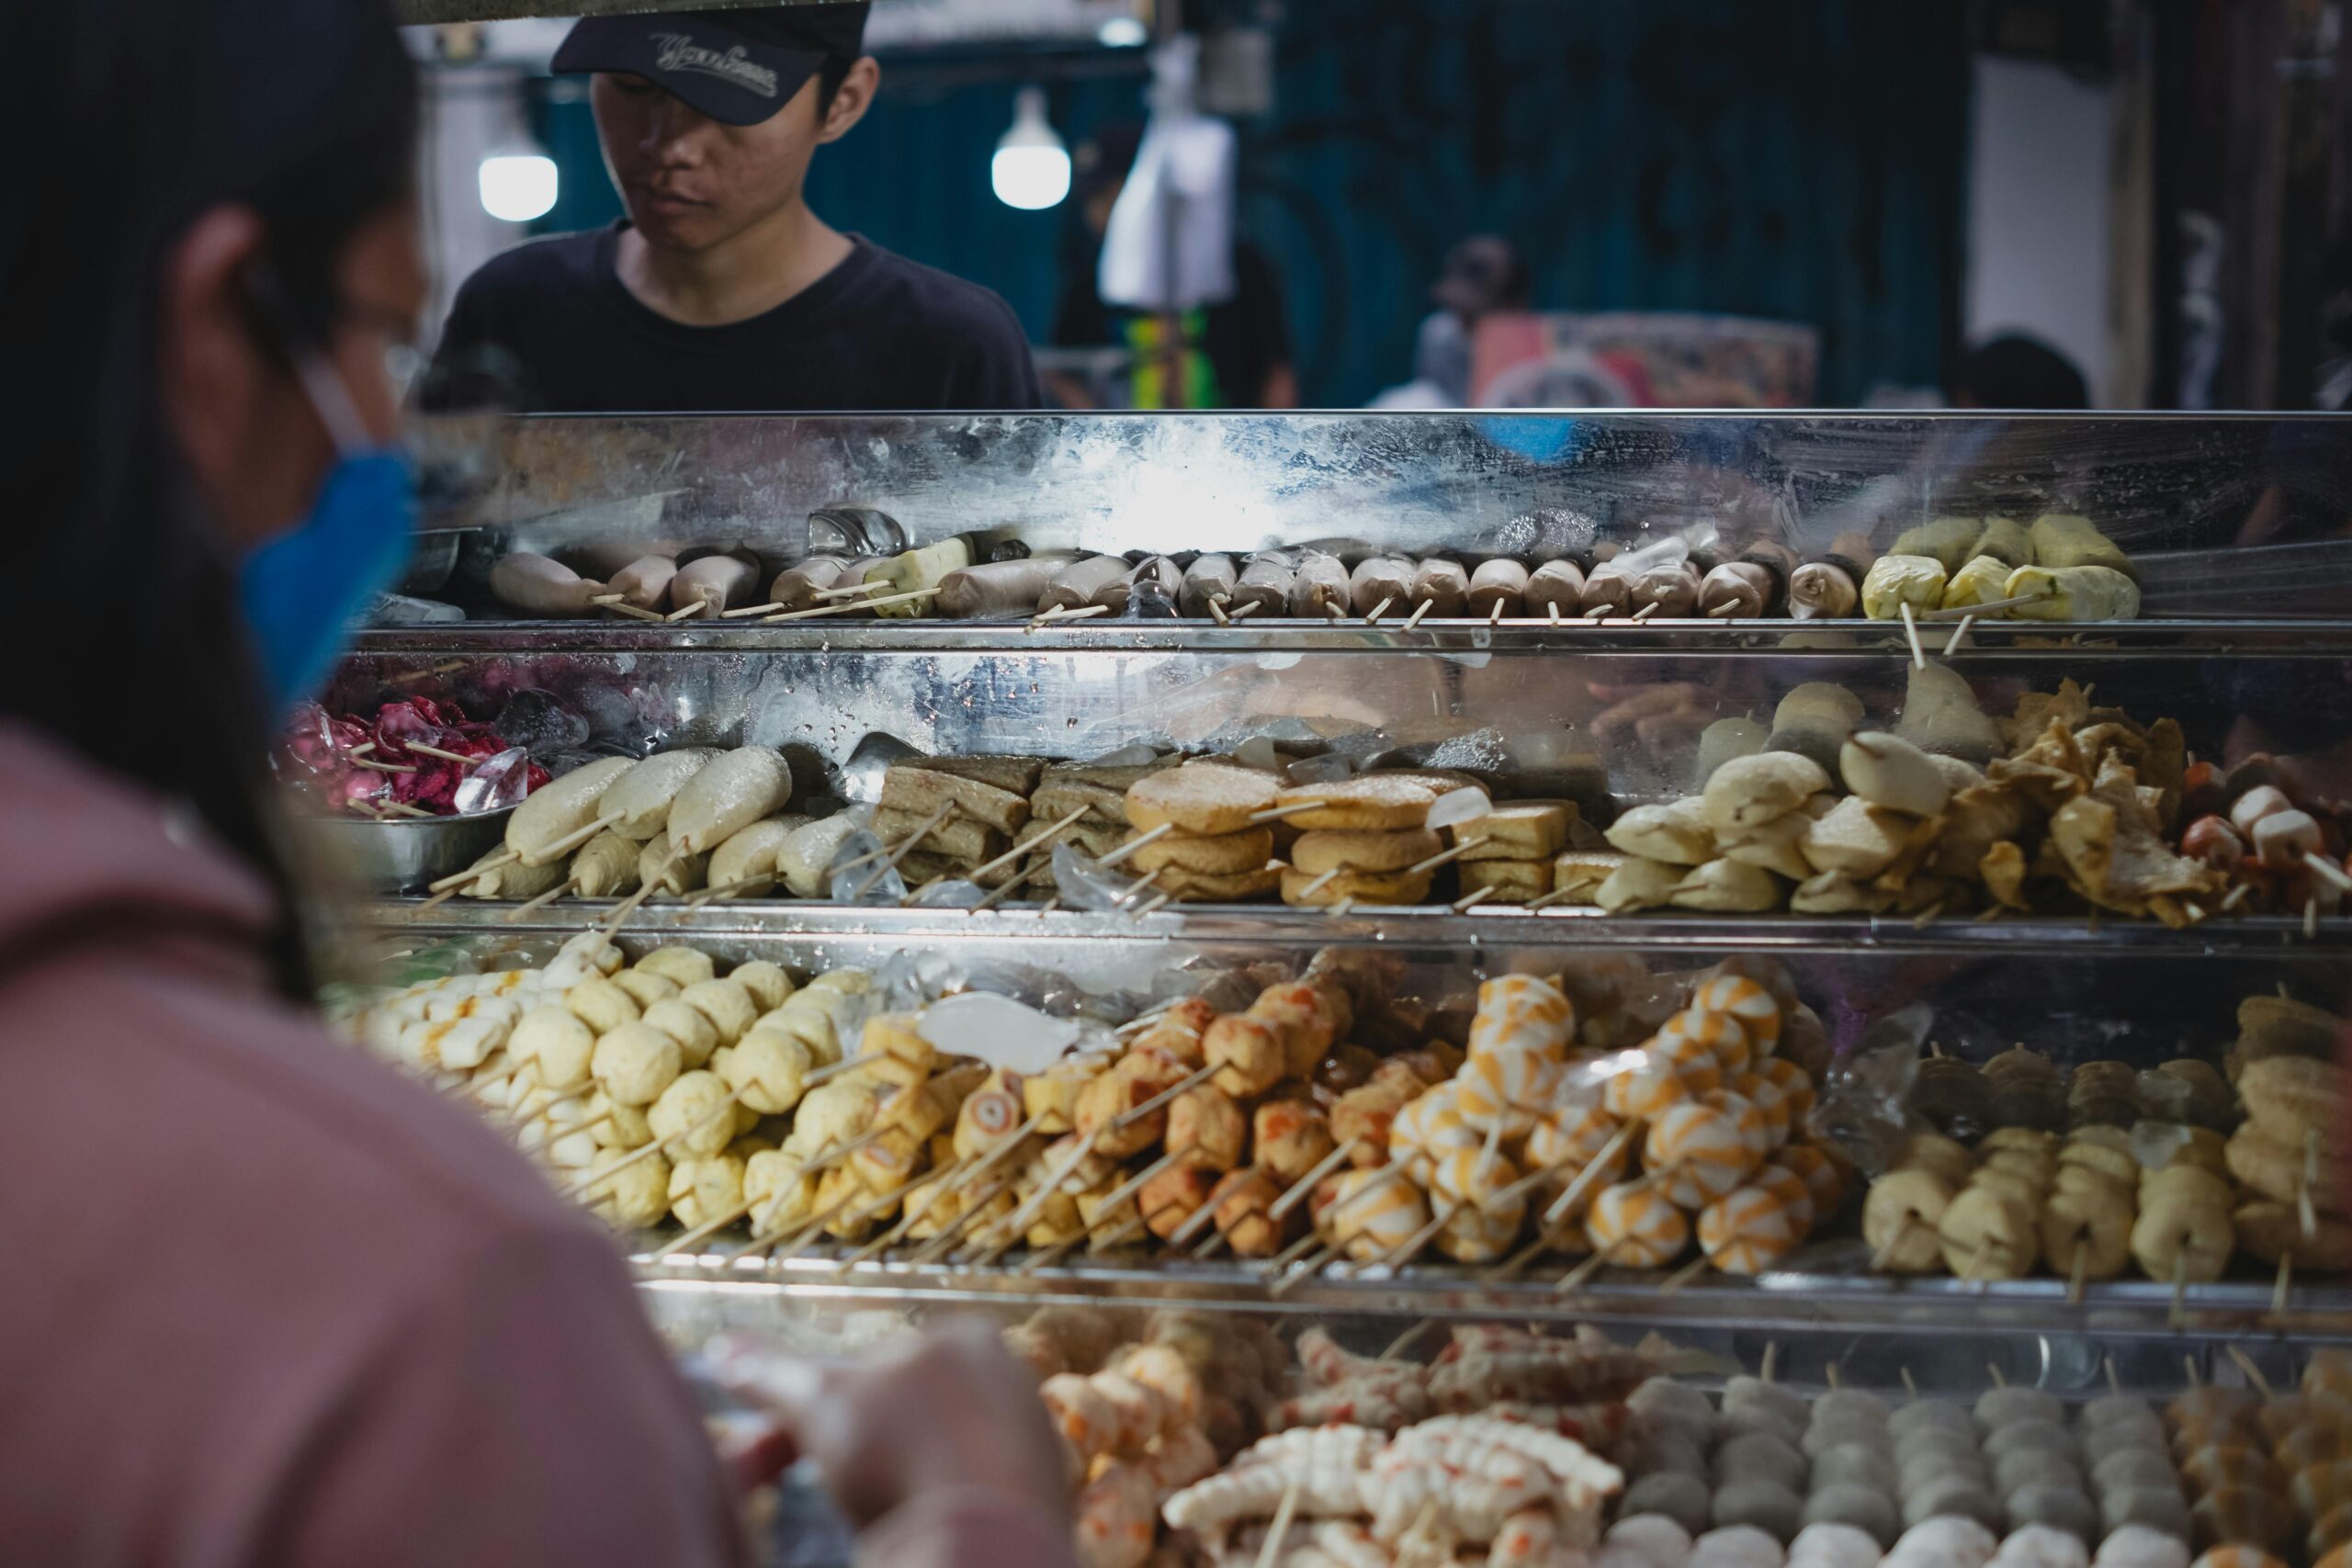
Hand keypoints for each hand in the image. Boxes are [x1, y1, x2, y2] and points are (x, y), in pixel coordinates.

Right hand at [713, 1322, 1070, 1529]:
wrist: (986, 1537)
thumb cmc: (904, 1453)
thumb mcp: (819, 1404)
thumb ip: (770, 1374)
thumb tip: (722, 1349)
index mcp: (963, 1337)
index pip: (865, 1368)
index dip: (804, 1414)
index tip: (765, 1462)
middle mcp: (1007, 1377)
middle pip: (898, 1414)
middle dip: (843, 1453)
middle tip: (821, 1492)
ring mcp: (1028, 1437)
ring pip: (931, 1455)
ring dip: (889, 1483)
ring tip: (875, 1515)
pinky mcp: (1039, 1493)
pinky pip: (969, 1493)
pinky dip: (936, 1508)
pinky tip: (917, 1529)